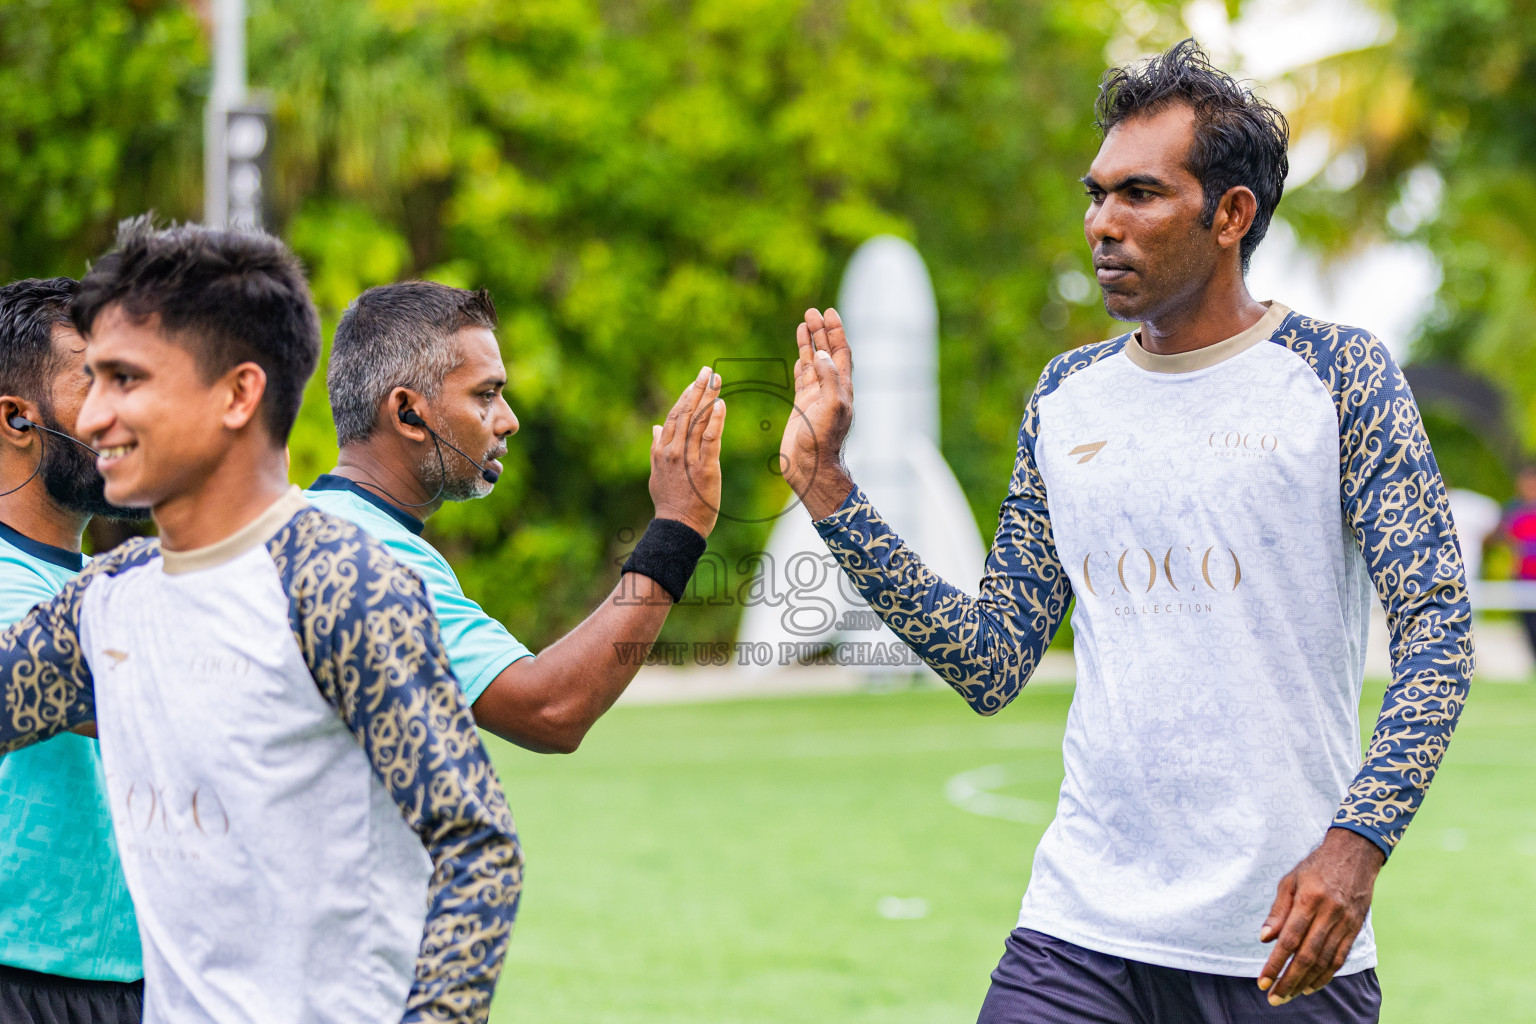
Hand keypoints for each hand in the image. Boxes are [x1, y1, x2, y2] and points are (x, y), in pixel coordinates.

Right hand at [650, 365, 725, 537]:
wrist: (677, 526)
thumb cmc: (669, 502)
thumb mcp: (657, 473)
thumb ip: (656, 448)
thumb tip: (656, 428)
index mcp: (662, 450)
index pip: (674, 416)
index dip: (686, 396)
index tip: (696, 381)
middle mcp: (673, 450)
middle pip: (686, 413)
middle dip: (698, 389)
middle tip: (709, 371)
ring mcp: (688, 458)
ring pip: (698, 421)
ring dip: (708, 398)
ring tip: (717, 380)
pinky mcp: (705, 468)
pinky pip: (710, 439)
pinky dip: (715, 420)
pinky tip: (721, 405)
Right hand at [782, 307, 854, 518]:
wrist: (810, 466)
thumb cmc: (823, 441)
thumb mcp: (831, 406)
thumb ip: (829, 378)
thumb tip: (824, 353)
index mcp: (841, 387)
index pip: (841, 351)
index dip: (836, 331)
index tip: (829, 312)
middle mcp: (831, 389)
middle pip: (827, 352)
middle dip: (821, 331)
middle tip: (812, 311)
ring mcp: (816, 396)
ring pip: (813, 362)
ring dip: (810, 343)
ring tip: (804, 323)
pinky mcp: (802, 405)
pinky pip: (803, 378)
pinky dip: (801, 363)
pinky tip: (800, 355)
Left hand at [1257, 827, 1384, 1004]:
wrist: (1355, 854)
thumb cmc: (1315, 867)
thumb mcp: (1290, 880)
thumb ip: (1277, 911)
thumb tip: (1264, 939)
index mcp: (1309, 899)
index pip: (1289, 940)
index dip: (1275, 963)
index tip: (1262, 980)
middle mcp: (1329, 914)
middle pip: (1307, 956)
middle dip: (1289, 980)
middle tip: (1273, 997)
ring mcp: (1345, 923)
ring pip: (1324, 961)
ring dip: (1305, 982)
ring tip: (1289, 995)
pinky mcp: (1355, 928)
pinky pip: (1340, 958)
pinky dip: (1325, 975)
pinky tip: (1311, 985)